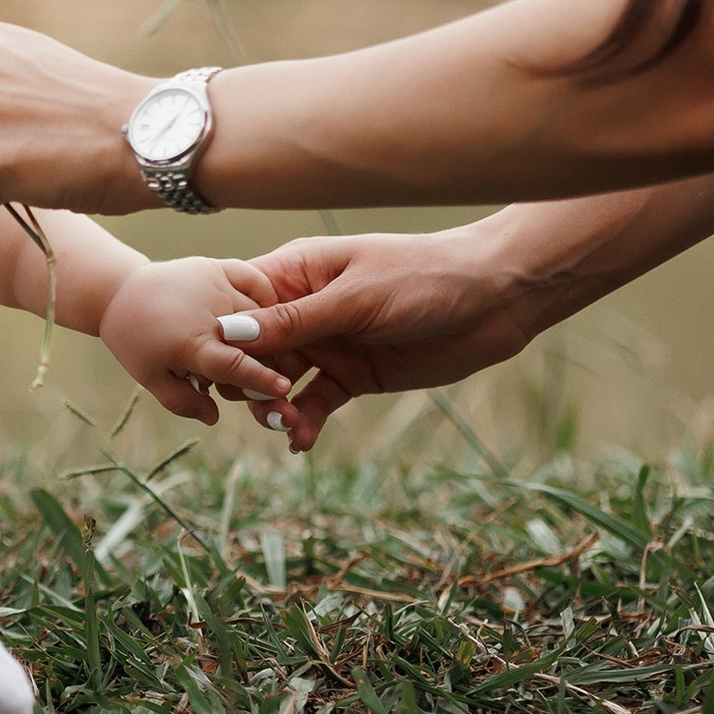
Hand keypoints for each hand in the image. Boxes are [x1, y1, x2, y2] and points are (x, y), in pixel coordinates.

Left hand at [97, 257, 312, 434]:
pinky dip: (266, 295)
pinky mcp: (217, 266)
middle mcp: (209, 312)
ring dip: (266, 332)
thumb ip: (182, 402)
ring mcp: (215, 285)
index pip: (235, 364)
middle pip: (258, 342)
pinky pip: (256, 280)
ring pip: (262, 312)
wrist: (119, 292)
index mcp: (192, 343)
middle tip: (259, 371)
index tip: (284, 388)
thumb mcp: (150, 377)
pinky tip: (262, 311)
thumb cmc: (136, 340)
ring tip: (249, 345)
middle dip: (267, 360)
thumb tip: (214, 417)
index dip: (261, 378)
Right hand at [235, 225, 547, 450]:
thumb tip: (229, 333)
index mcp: (297, 272)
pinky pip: (314, 402)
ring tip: (287, 423)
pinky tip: (300, 441)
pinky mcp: (352, 375)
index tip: (217, 366)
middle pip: (251, 349)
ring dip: (273, 405)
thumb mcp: (358, 297)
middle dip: (246, 378)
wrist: (496, 299)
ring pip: (277, 380)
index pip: (237, 303)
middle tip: (262, 402)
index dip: (219, 335)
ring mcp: (327, 343)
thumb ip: (297, 319)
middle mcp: (304, 309)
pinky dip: (303, 422)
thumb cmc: (426, 276)